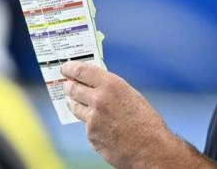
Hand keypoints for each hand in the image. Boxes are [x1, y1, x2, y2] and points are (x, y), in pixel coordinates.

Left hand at [61, 61, 215, 167]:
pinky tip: (97, 123)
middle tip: (67, 84)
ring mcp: (92, 118)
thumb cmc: (146, 123)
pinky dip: (88, 123)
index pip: (82, 71)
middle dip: (69, 85)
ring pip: (75, 106)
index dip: (71, 68)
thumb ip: (112, 88)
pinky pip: (85, 124)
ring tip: (75, 101)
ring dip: (74, 102)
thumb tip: (96, 84)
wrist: (150, 149)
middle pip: (73, 88)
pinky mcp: (91, 135)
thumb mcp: (131, 96)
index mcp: (112, 85)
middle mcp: (99, 99)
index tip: (66, 67)